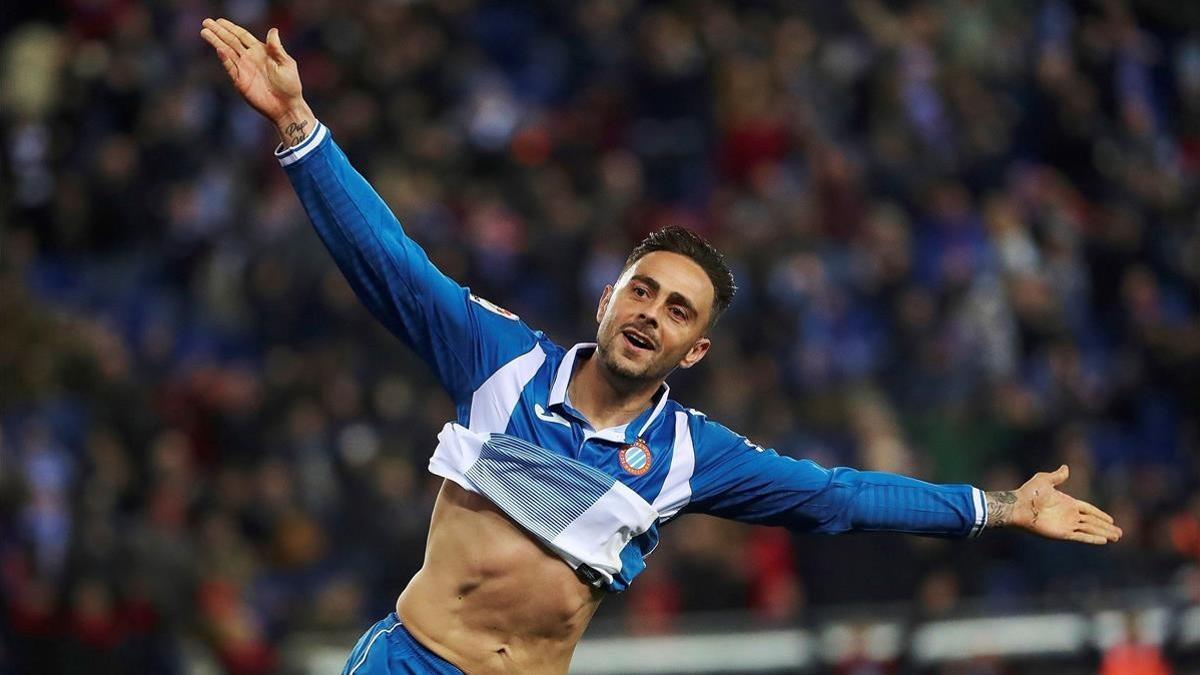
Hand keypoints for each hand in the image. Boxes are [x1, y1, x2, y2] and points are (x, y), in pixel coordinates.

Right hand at [200, 18, 315, 146]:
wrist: (286, 106)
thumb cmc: (290, 85)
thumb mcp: (287, 64)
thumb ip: (277, 48)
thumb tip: (273, 30)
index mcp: (260, 51)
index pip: (242, 36)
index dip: (231, 28)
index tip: (219, 20)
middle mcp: (249, 58)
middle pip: (231, 41)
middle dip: (218, 31)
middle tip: (206, 22)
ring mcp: (243, 70)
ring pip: (226, 52)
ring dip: (216, 42)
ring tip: (205, 32)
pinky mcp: (240, 82)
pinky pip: (230, 68)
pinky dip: (225, 59)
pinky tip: (219, 49)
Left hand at [985, 465, 1121, 544]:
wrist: (1019, 506)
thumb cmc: (1029, 493)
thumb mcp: (1044, 480)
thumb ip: (1057, 476)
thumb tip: (1066, 467)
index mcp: (1067, 502)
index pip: (1089, 509)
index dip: (1100, 514)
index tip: (1111, 519)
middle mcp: (1069, 515)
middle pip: (1093, 522)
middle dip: (1106, 527)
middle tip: (1120, 532)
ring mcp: (1067, 524)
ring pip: (1090, 529)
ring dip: (1104, 533)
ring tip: (1117, 537)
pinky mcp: (1063, 533)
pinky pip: (1081, 536)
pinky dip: (1092, 538)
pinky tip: (1104, 541)